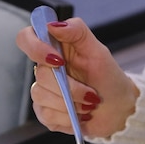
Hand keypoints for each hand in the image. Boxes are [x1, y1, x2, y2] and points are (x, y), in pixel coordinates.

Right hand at [16, 17, 138, 137]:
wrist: (118, 109)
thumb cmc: (108, 78)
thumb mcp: (98, 51)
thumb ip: (77, 31)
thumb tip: (53, 25)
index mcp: (54, 49)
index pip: (26, 39)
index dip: (36, 48)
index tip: (59, 61)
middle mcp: (45, 69)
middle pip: (40, 75)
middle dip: (70, 87)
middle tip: (91, 93)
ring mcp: (43, 92)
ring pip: (42, 97)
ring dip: (71, 104)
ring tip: (88, 105)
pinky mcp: (46, 114)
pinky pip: (47, 116)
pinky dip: (68, 118)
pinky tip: (79, 116)